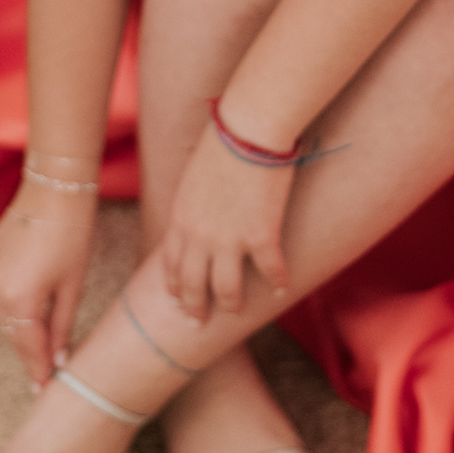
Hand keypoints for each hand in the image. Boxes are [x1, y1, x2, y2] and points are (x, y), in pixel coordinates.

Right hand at [0, 174, 96, 384]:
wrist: (53, 189)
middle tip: (44, 374)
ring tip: (39, 345)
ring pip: (3, 317)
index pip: (29, 348)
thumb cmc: (73, 235)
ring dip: (20, 329)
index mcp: (19, 300)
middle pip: (14, 335)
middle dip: (30, 353)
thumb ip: (62, 327)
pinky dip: (11, 306)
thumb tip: (58, 359)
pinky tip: (27, 309)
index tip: (45, 391)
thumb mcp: (73, 286)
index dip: (39, 371)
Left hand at [161, 122, 294, 322]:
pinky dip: (276, 283)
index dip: (175, 287)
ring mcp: (230, 241)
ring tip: (236, 310)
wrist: (248, 130)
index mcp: (180, 220)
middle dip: (195, 308)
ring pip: (227, 289)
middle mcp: (200, 237)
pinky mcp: (262, 237)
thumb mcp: (192, 177)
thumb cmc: (221, 142)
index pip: (172, 265)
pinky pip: (270, 271)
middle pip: (194, 285)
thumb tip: (195, 216)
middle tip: (199, 322)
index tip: (179, 300)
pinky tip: (280, 289)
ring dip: (231, 303)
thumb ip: (191, 205)